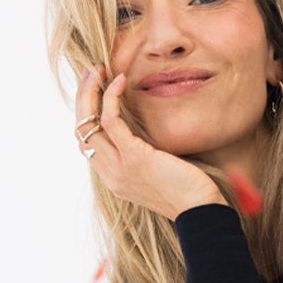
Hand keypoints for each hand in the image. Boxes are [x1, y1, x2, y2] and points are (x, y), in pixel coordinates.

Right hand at [76, 61, 226, 222]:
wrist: (200, 213)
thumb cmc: (189, 193)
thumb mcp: (159, 174)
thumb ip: (146, 158)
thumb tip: (147, 137)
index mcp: (114, 178)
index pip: (87, 143)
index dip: (86, 114)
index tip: (94, 90)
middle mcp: (111, 174)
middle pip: (81, 130)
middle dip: (82, 97)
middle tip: (89, 72)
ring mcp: (119, 167)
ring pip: (88, 123)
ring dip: (90, 91)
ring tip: (98, 69)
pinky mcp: (134, 157)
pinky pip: (111, 121)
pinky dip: (111, 97)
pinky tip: (119, 81)